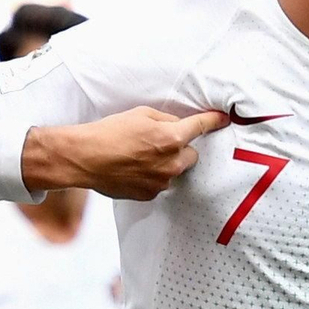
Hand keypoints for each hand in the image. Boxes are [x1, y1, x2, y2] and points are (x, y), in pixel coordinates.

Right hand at [24, 108, 230, 201]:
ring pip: (175, 171)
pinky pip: (160, 184)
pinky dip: (152, 177)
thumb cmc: (109, 132)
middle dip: (181, 148)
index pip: (201, 127)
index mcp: (171, 138)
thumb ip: (166, 120)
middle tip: (158, 143)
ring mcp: (162, 182)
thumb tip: (179, 125)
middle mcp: (171, 163)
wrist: (85, 158)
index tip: (223, 120)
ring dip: (166, 164)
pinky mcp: (150, 195)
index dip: (213, 122)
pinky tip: (133, 169)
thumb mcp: (140, 114)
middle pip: (192, 155)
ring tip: (140, 157)